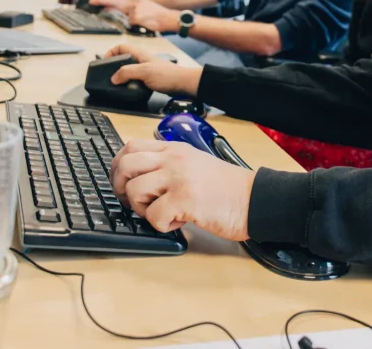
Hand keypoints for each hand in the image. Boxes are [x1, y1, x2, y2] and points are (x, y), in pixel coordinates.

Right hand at [104, 44, 201, 95]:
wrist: (183, 83)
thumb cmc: (167, 75)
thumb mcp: (144, 72)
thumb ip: (127, 73)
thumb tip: (113, 78)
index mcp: (140, 53)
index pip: (121, 47)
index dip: (111, 52)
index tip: (104, 62)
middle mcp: (141, 59)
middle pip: (123, 58)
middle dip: (114, 65)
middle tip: (107, 75)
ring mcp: (145, 68)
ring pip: (128, 69)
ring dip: (121, 75)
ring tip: (116, 83)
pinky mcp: (148, 77)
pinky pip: (134, 77)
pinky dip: (128, 81)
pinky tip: (127, 88)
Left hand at [112, 138, 253, 240]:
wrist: (254, 199)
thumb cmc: (227, 188)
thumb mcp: (195, 164)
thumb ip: (169, 165)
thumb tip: (137, 178)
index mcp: (175, 149)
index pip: (131, 146)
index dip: (117, 166)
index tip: (120, 182)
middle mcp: (174, 159)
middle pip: (126, 165)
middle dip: (120, 187)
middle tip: (134, 202)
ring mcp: (179, 178)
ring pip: (134, 190)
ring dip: (141, 208)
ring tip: (161, 213)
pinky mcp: (185, 200)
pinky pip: (153, 215)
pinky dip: (160, 225)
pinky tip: (177, 222)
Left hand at [126, 0, 178, 32]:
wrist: (167, 18)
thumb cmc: (162, 15)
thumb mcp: (151, 6)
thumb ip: (143, 7)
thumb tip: (140, 13)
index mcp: (141, 0)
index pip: (130, 6)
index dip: (132, 12)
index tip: (134, 15)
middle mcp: (137, 4)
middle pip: (128, 12)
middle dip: (132, 17)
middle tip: (141, 21)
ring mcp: (135, 11)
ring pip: (129, 18)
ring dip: (134, 22)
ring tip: (143, 23)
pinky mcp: (135, 18)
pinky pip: (130, 23)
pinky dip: (135, 26)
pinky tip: (142, 26)